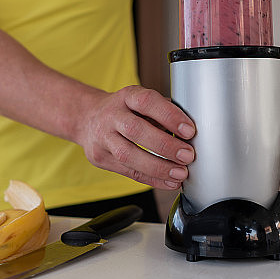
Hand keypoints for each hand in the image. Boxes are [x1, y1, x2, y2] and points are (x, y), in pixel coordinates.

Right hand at [76, 86, 195, 189]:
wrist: (88, 119)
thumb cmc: (125, 111)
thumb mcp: (141, 101)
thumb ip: (163, 111)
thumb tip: (191, 131)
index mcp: (126, 96)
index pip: (146, 101)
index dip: (169, 115)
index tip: (189, 130)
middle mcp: (111, 115)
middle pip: (135, 130)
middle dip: (165, 145)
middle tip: (188, 155)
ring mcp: (103, 137)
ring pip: (128, 155)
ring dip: (158, 167)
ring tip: (180, 173)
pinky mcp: (100, 158)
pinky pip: (128, 172)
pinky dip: (152, 179)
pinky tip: (169, 181)